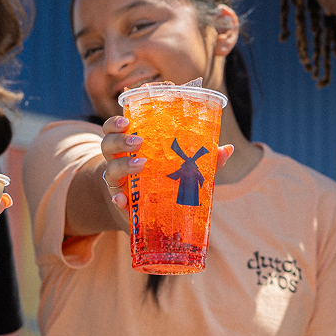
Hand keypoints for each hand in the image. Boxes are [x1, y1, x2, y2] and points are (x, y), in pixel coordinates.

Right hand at [99, 116, 232, 214]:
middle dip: (120, 141)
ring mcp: (118, 183)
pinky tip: (123, 200)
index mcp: (131, 147)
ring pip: (110, 170)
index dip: (115, 122)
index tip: (125, 120)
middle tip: (138, 142)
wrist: (150, 214)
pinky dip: (118, 199)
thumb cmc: (165, 181)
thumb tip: (228, 149)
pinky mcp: (122, 204)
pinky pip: (115, 200)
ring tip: (140, 165)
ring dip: (122, 166)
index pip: (114, 128)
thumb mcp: (181, 167)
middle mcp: (119, 162)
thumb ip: (202, 159)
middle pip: (107, 145)